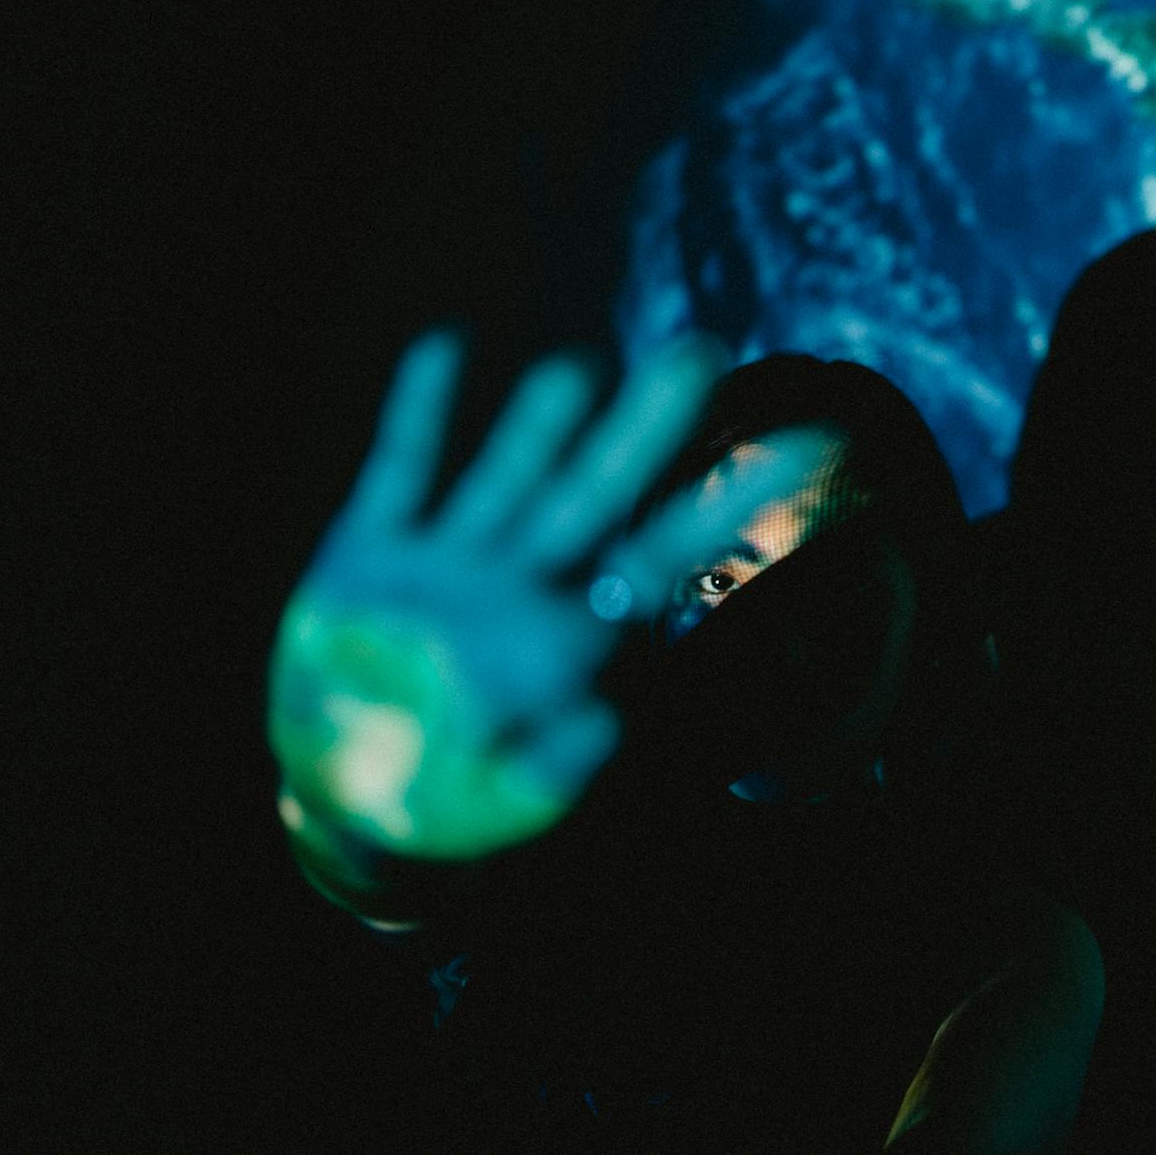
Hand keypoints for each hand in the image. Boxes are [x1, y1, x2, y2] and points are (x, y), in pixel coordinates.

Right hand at [268, 330, 811, 861]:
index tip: (804, 447)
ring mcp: (447, 563)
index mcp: (568, 638)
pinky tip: (446, 347)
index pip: (663, 556)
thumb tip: (606, 723)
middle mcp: (521, 583)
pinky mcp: (370, 555)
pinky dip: (419, 416)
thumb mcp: (508, 801)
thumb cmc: (450, 807)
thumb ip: (555, 764)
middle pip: (595, 493)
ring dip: (539, 425)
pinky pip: (400, 473)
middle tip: (703, 352)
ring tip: (581, 367)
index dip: (727, 504)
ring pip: (507, 476)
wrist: (351, 805)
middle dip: (645, 429)